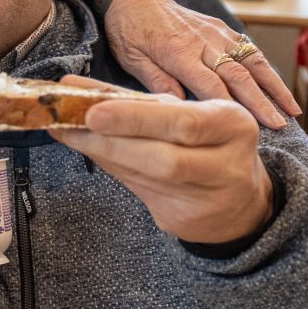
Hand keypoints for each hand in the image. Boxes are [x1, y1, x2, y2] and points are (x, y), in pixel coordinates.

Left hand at [50, 79, 274, 244]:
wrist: (238, 200)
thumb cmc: (207, 143)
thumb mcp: (189, 115)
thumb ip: (138, 103)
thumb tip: (74, 89)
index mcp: (232, 125)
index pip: (185, 122)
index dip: (137, 119)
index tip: (94, 111)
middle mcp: (227, 164)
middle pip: (165, 158)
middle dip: (113, 142)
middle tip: (71, 124)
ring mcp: (208, 198)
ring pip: (148, 178)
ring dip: (103, 154)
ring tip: (69, 134)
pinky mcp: (185, 220)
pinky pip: (140, 192)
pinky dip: (113, 169)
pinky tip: (91, 152)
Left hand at [102, 0, 298, 128]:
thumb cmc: (127, 31)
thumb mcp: (132, 59)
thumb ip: (157, 82)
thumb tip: (181, 108)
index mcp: (178, 52)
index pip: (212, 83)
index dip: (233, 105)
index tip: (251, 125)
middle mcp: (203, 41)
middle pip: (239, 74)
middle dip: (262, 101)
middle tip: (280, 124)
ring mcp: (215, 33)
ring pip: (251, 60)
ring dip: (274, 85)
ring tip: (292, 108)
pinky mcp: (220, 28)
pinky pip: (247, 48)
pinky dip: (265, 68)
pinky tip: (277, 85)